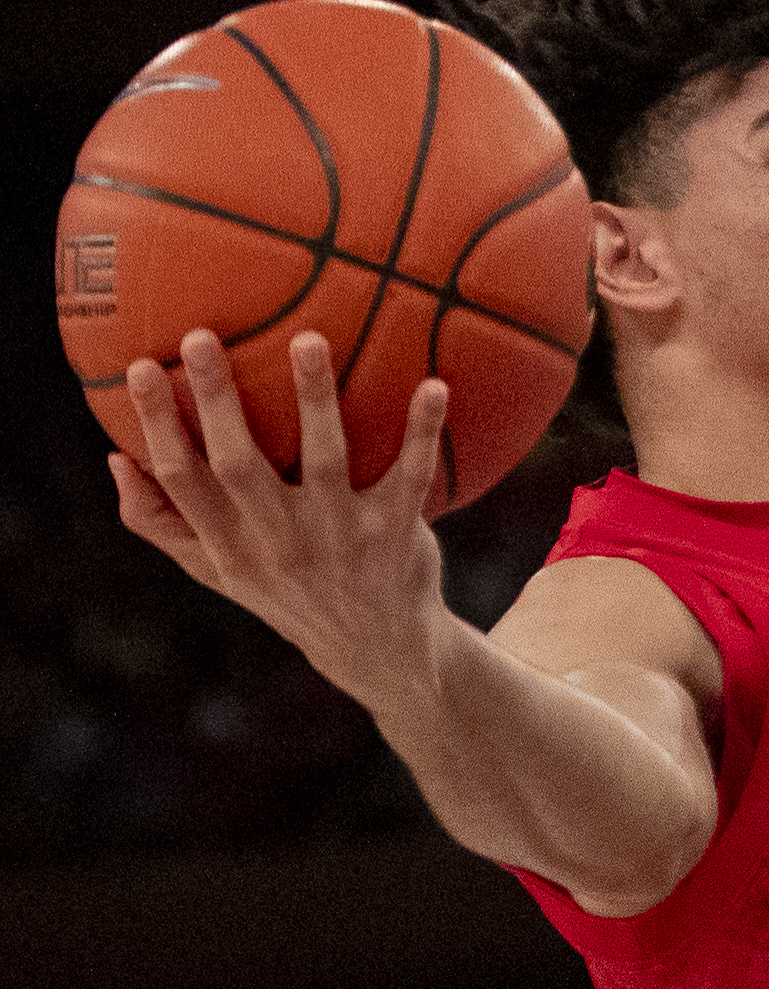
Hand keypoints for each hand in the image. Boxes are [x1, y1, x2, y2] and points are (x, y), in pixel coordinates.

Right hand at [111, 327, 451, 711]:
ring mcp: (341, 538)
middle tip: (200, 336)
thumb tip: (115, 460)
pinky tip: (434, 385)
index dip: (157, 426)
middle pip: (238, 465)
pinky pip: (411, 474)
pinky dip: (423, 430)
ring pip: (325, 460)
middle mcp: (282, 543)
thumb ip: (165, 524)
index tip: (139, 366)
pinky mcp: (396, 534)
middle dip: (217, 401)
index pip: (183, 481)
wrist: (380, 651)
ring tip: (309, 339)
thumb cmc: (290, 593)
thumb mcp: (222, 573)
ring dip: (316, 399)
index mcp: (233, 547)